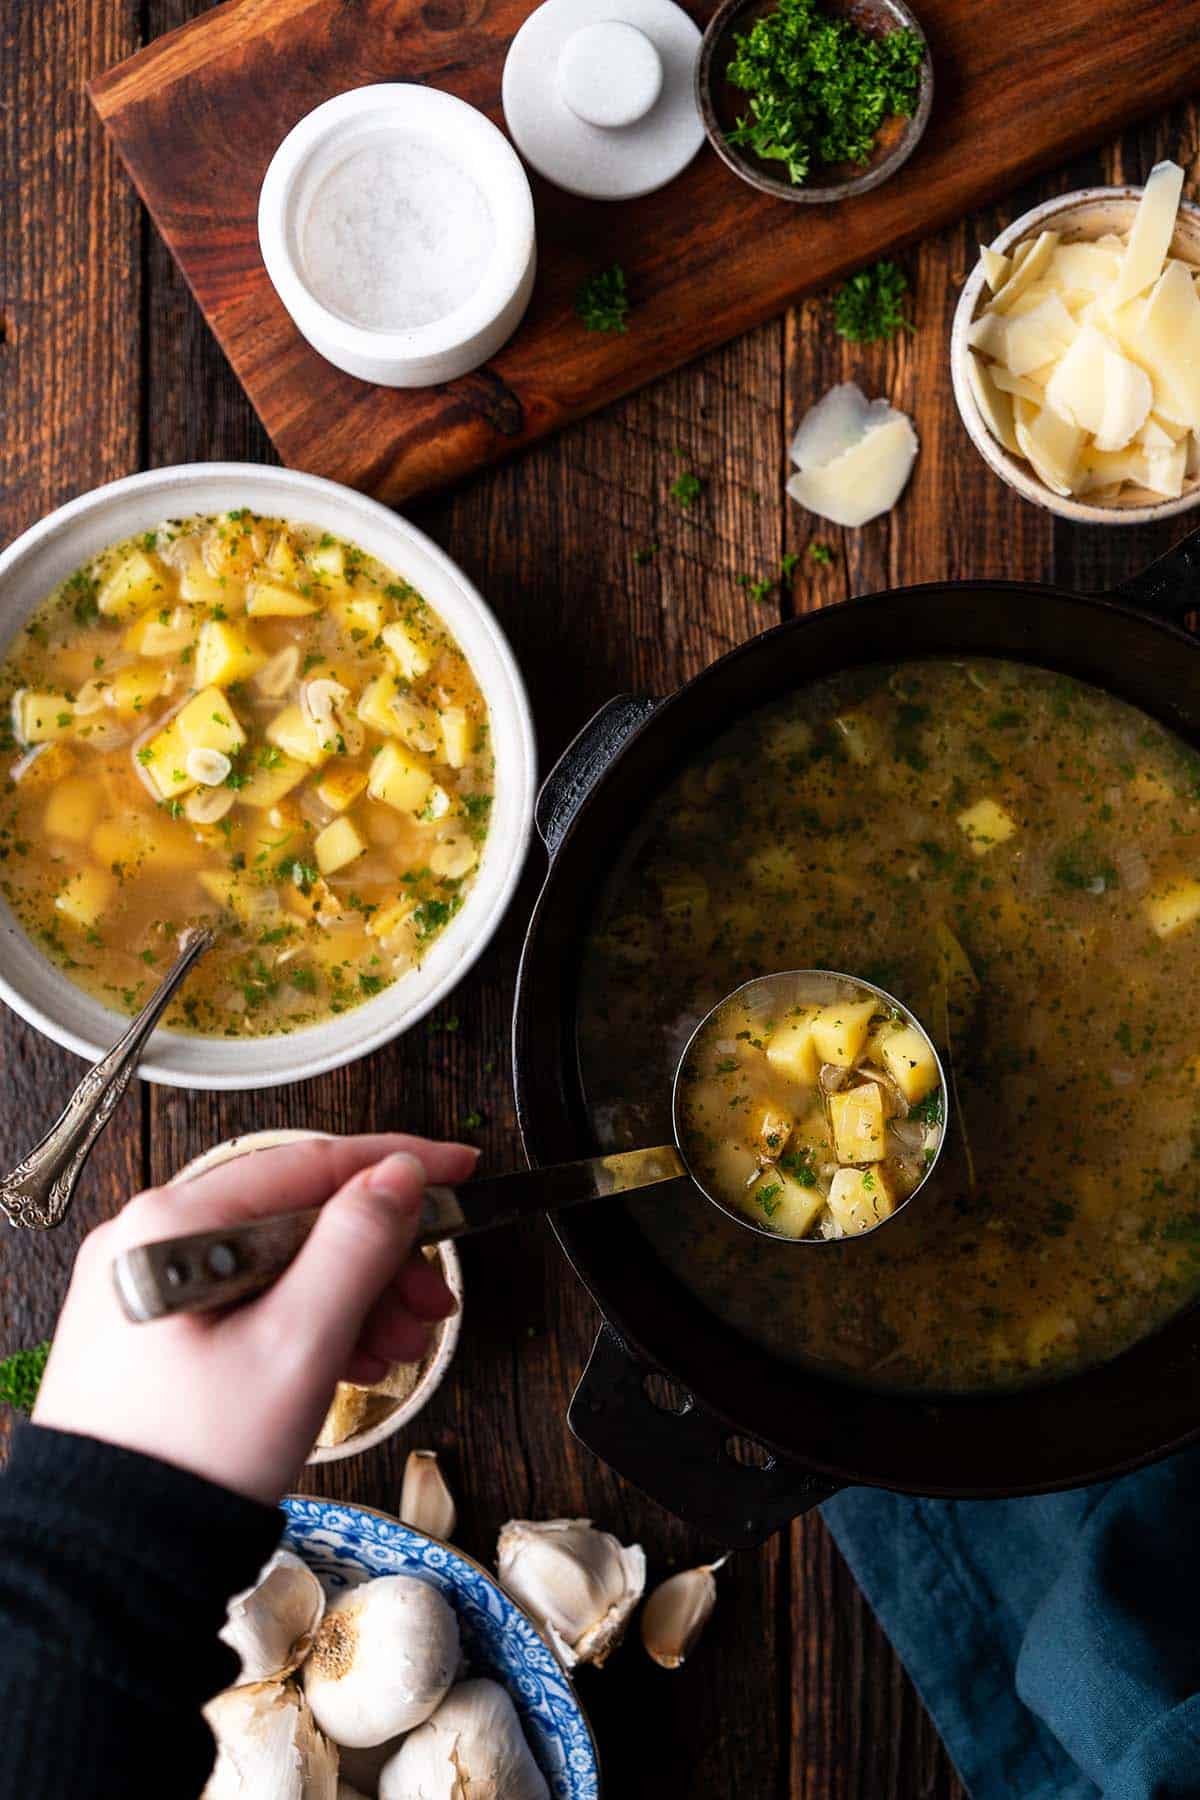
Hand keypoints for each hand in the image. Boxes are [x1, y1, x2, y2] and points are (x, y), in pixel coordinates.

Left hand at [33, 1134, 475, 1503]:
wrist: (109, 1564)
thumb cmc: (189, 1464)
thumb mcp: (298, 1346)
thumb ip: (355, 1248)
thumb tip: (399, 1176)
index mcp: (174, 1225)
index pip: (310, 1163)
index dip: (398, 1164)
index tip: (459, 1168)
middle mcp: (152, 1239)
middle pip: (298, 1216)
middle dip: (379, 1257)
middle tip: (433, 1296)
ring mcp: (150, 1284)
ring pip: (280, 1260)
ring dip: (353, 1296)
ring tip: (400, 1345)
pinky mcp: (156, 1329)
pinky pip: (251, 1299)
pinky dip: (309, 1322)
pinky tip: (352, 1358)